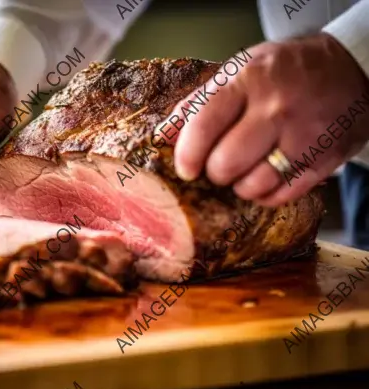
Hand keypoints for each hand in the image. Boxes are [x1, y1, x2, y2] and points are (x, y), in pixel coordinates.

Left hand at [173, 33, 368, 206]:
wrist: (349, 70)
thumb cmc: (282, 72)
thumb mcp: (238, 71)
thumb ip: (197, 104)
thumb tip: (162, 135)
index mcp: (247, 81)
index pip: (204, 126)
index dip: (187, 155)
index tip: (185, 169)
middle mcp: (275, 109)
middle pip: (226, 164)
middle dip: (214, 172)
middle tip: (219, 164)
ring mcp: (302, 136)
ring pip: (252, 186)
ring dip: (240, 186)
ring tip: (245, 170)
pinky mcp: (322, 161)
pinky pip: (280, 196)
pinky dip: (265, 194)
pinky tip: (266, 178)